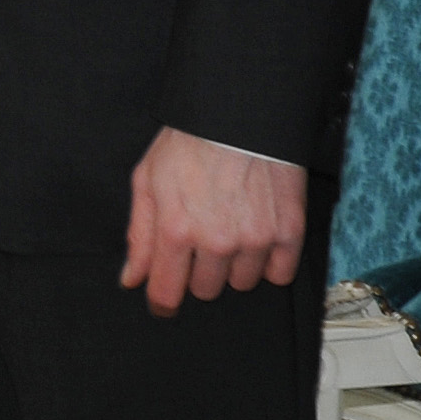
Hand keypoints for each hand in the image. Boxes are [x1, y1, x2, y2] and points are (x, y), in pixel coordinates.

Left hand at [118, 129, 306, 314]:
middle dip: (198, 270)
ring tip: (229, 228)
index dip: (162, 301)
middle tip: (200, 238)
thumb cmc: (189, 144)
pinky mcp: (288, 234)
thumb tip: (132, 277)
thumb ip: (139, 234)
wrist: (239, 116)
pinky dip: (268, 262)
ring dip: (233, 264)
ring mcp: (255, 240)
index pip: (167, 291)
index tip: (163, 303)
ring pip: (241, 283)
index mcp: (177, 229)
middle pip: (205, 289)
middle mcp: (217, 241)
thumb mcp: (147, 181)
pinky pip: (278, 275)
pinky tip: (257, 236)